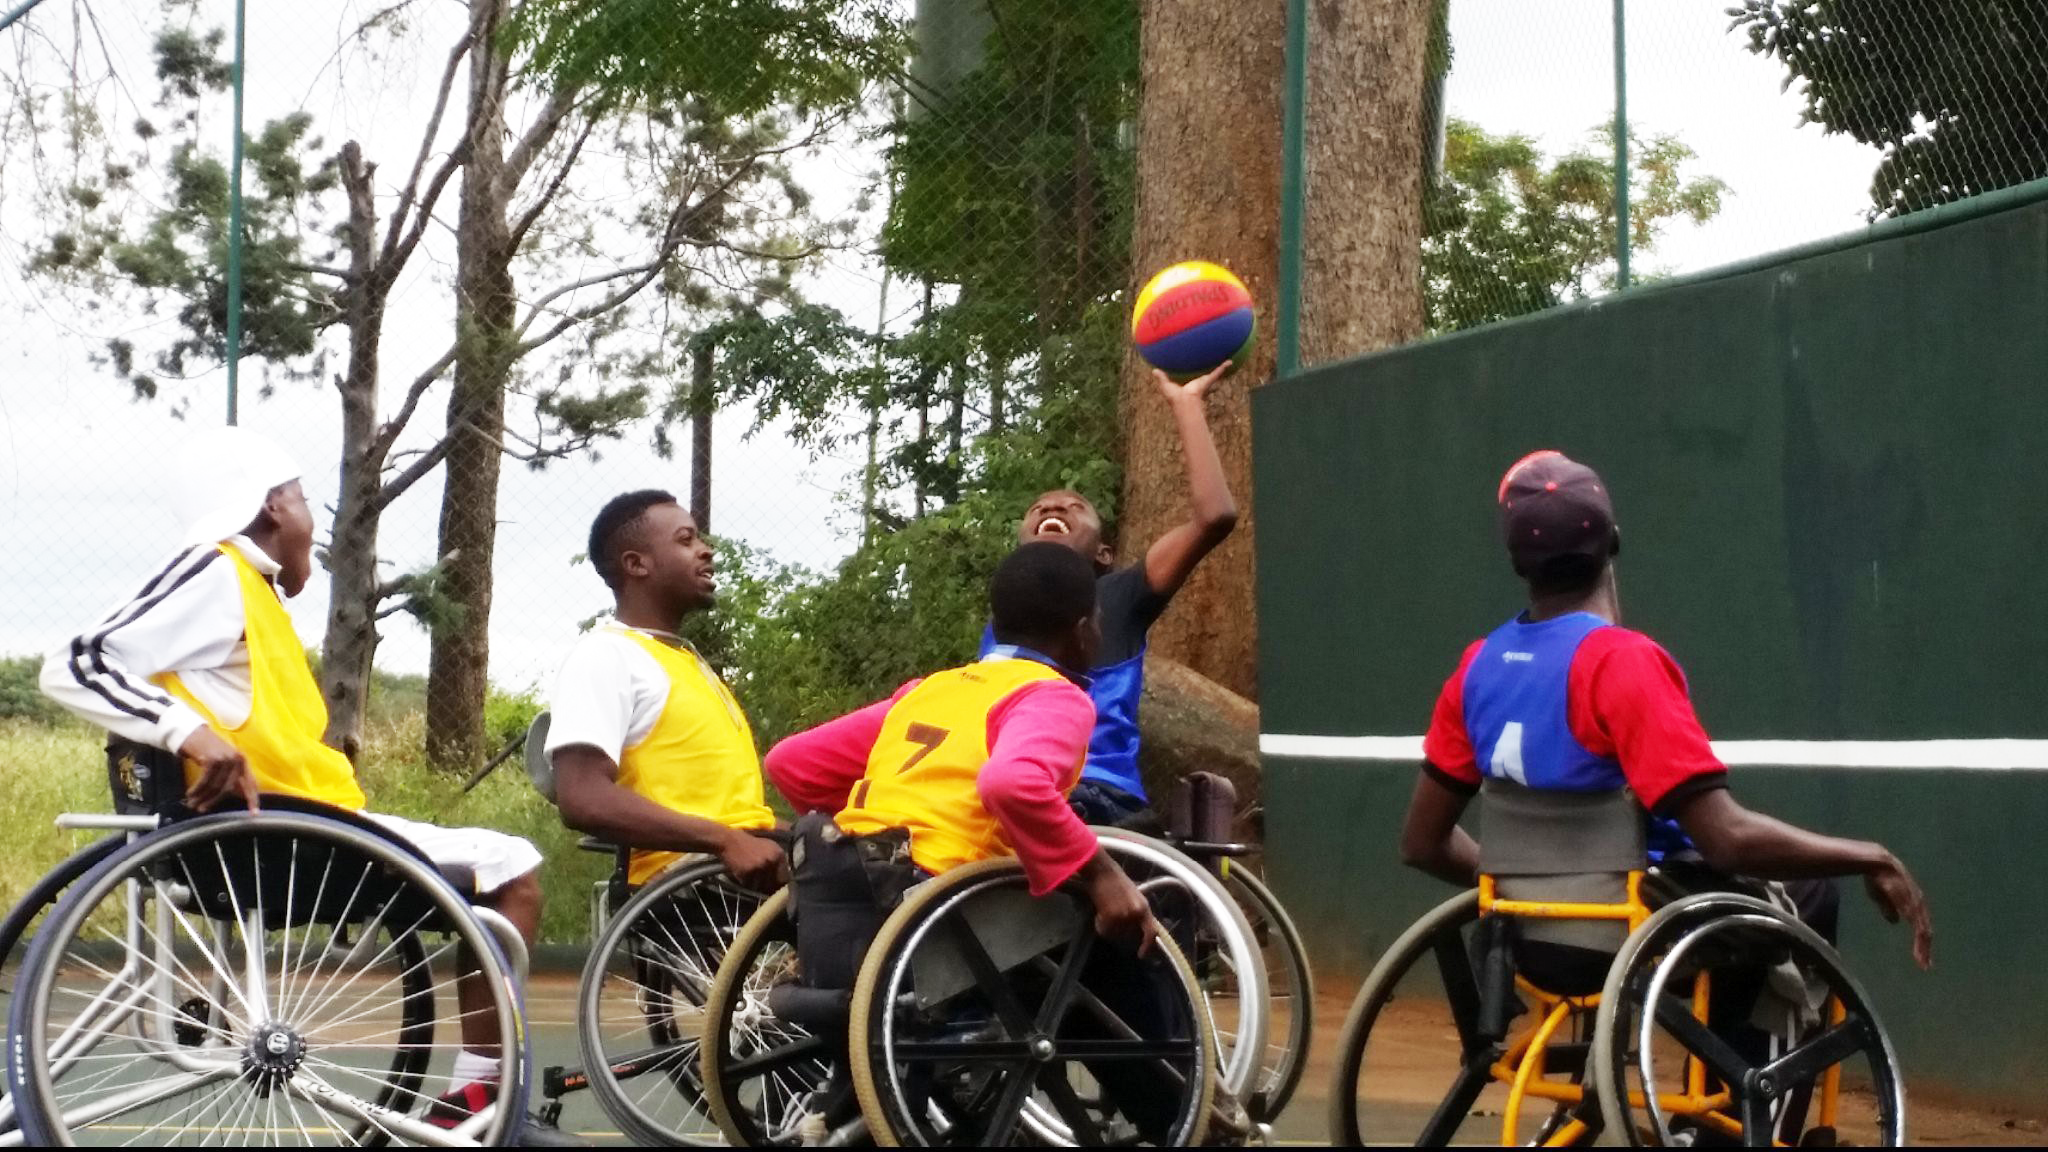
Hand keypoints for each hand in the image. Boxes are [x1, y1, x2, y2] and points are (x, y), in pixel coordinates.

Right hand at [179, 727, 258, 812]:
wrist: (193, 733)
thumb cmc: (208, 750)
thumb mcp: (225, 762)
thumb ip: (232, 777)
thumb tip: (238, 796)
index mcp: (243, 762)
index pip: (251, 784)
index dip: (252, 799)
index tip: (254, 815)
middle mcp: (237, 760)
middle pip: (229, 788)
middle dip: (214, 801)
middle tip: (202, 810)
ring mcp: (225, 759)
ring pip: (215, 786)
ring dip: (202, 797)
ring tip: (193, 804)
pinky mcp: (212, 759)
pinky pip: (204, 781)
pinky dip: (196, 790)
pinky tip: (190, 794)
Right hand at [719, 829, 787, 891]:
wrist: (729, 841)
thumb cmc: (749, 844)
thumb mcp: (768, 847)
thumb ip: (778, 861)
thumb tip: (786, 880)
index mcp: (779, 854)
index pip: (785, 878)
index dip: (780, 885)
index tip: (774, 887)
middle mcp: (771, 860)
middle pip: (774, 884)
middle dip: (769, 887)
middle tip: (761, 885)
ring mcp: (760, 867)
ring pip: (762, 887)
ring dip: (757, 886)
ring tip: (751, 878)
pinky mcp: (748, 873)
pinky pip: (750, 886)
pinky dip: (746, 884)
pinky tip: (743, 875)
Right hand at [1084, 865, 1157, 957]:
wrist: (1103, 872)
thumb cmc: (1117, 882)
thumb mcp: (1135, 897)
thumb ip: (1139, 914)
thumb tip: (1138, 932)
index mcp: (1144, 908)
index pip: (1152, 932)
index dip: (1148, 946)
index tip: (1142, 954)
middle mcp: (1136, 914)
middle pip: (1129, 936)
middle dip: (1121, 933)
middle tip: (1113, 921)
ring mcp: (1123, 916)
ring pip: (1115, 934)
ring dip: (1109, 929)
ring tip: (1106, 912)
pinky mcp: (1110, 917)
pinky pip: (1104, 930)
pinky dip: (1100, 925)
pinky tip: (1099, 913)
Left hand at [1153, 360, 1229, 404]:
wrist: (1184, 402)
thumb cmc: (1174, 397)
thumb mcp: (1165, 385)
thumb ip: (1161, 378)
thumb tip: (1154, 370)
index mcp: (1188, 384)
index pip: (1191, 376)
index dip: (1192, 372)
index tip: (1192, 365)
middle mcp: (1197, 382)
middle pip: (1204, 375)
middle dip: (1208, 369)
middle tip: (1211, 360)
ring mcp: (1204, 381)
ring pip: (1213, 373)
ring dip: (1220, 368)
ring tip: (1226, 361)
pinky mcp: (1207, 380)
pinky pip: (1217, 372)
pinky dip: (1224, 367)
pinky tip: (1229, 361)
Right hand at [1863, 854, 1933, 969]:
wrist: (1876, 862)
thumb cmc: (1879, 878)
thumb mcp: (1883, 897)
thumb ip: (1889, 909)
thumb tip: (1895, 921)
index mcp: (1914, 903)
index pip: (1921, 927)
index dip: (1922, 943)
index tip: (1920, 959)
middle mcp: (1919, 904)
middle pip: (1926, 931)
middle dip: (1925, 949)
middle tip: (1925, 966)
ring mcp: (1915, 904)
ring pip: (1923, 930)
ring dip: (1922, 947)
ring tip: (1922, 962)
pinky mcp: (1908, 902)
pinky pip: (1916, 922)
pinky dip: (1918, 936)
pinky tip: (1918, 946)